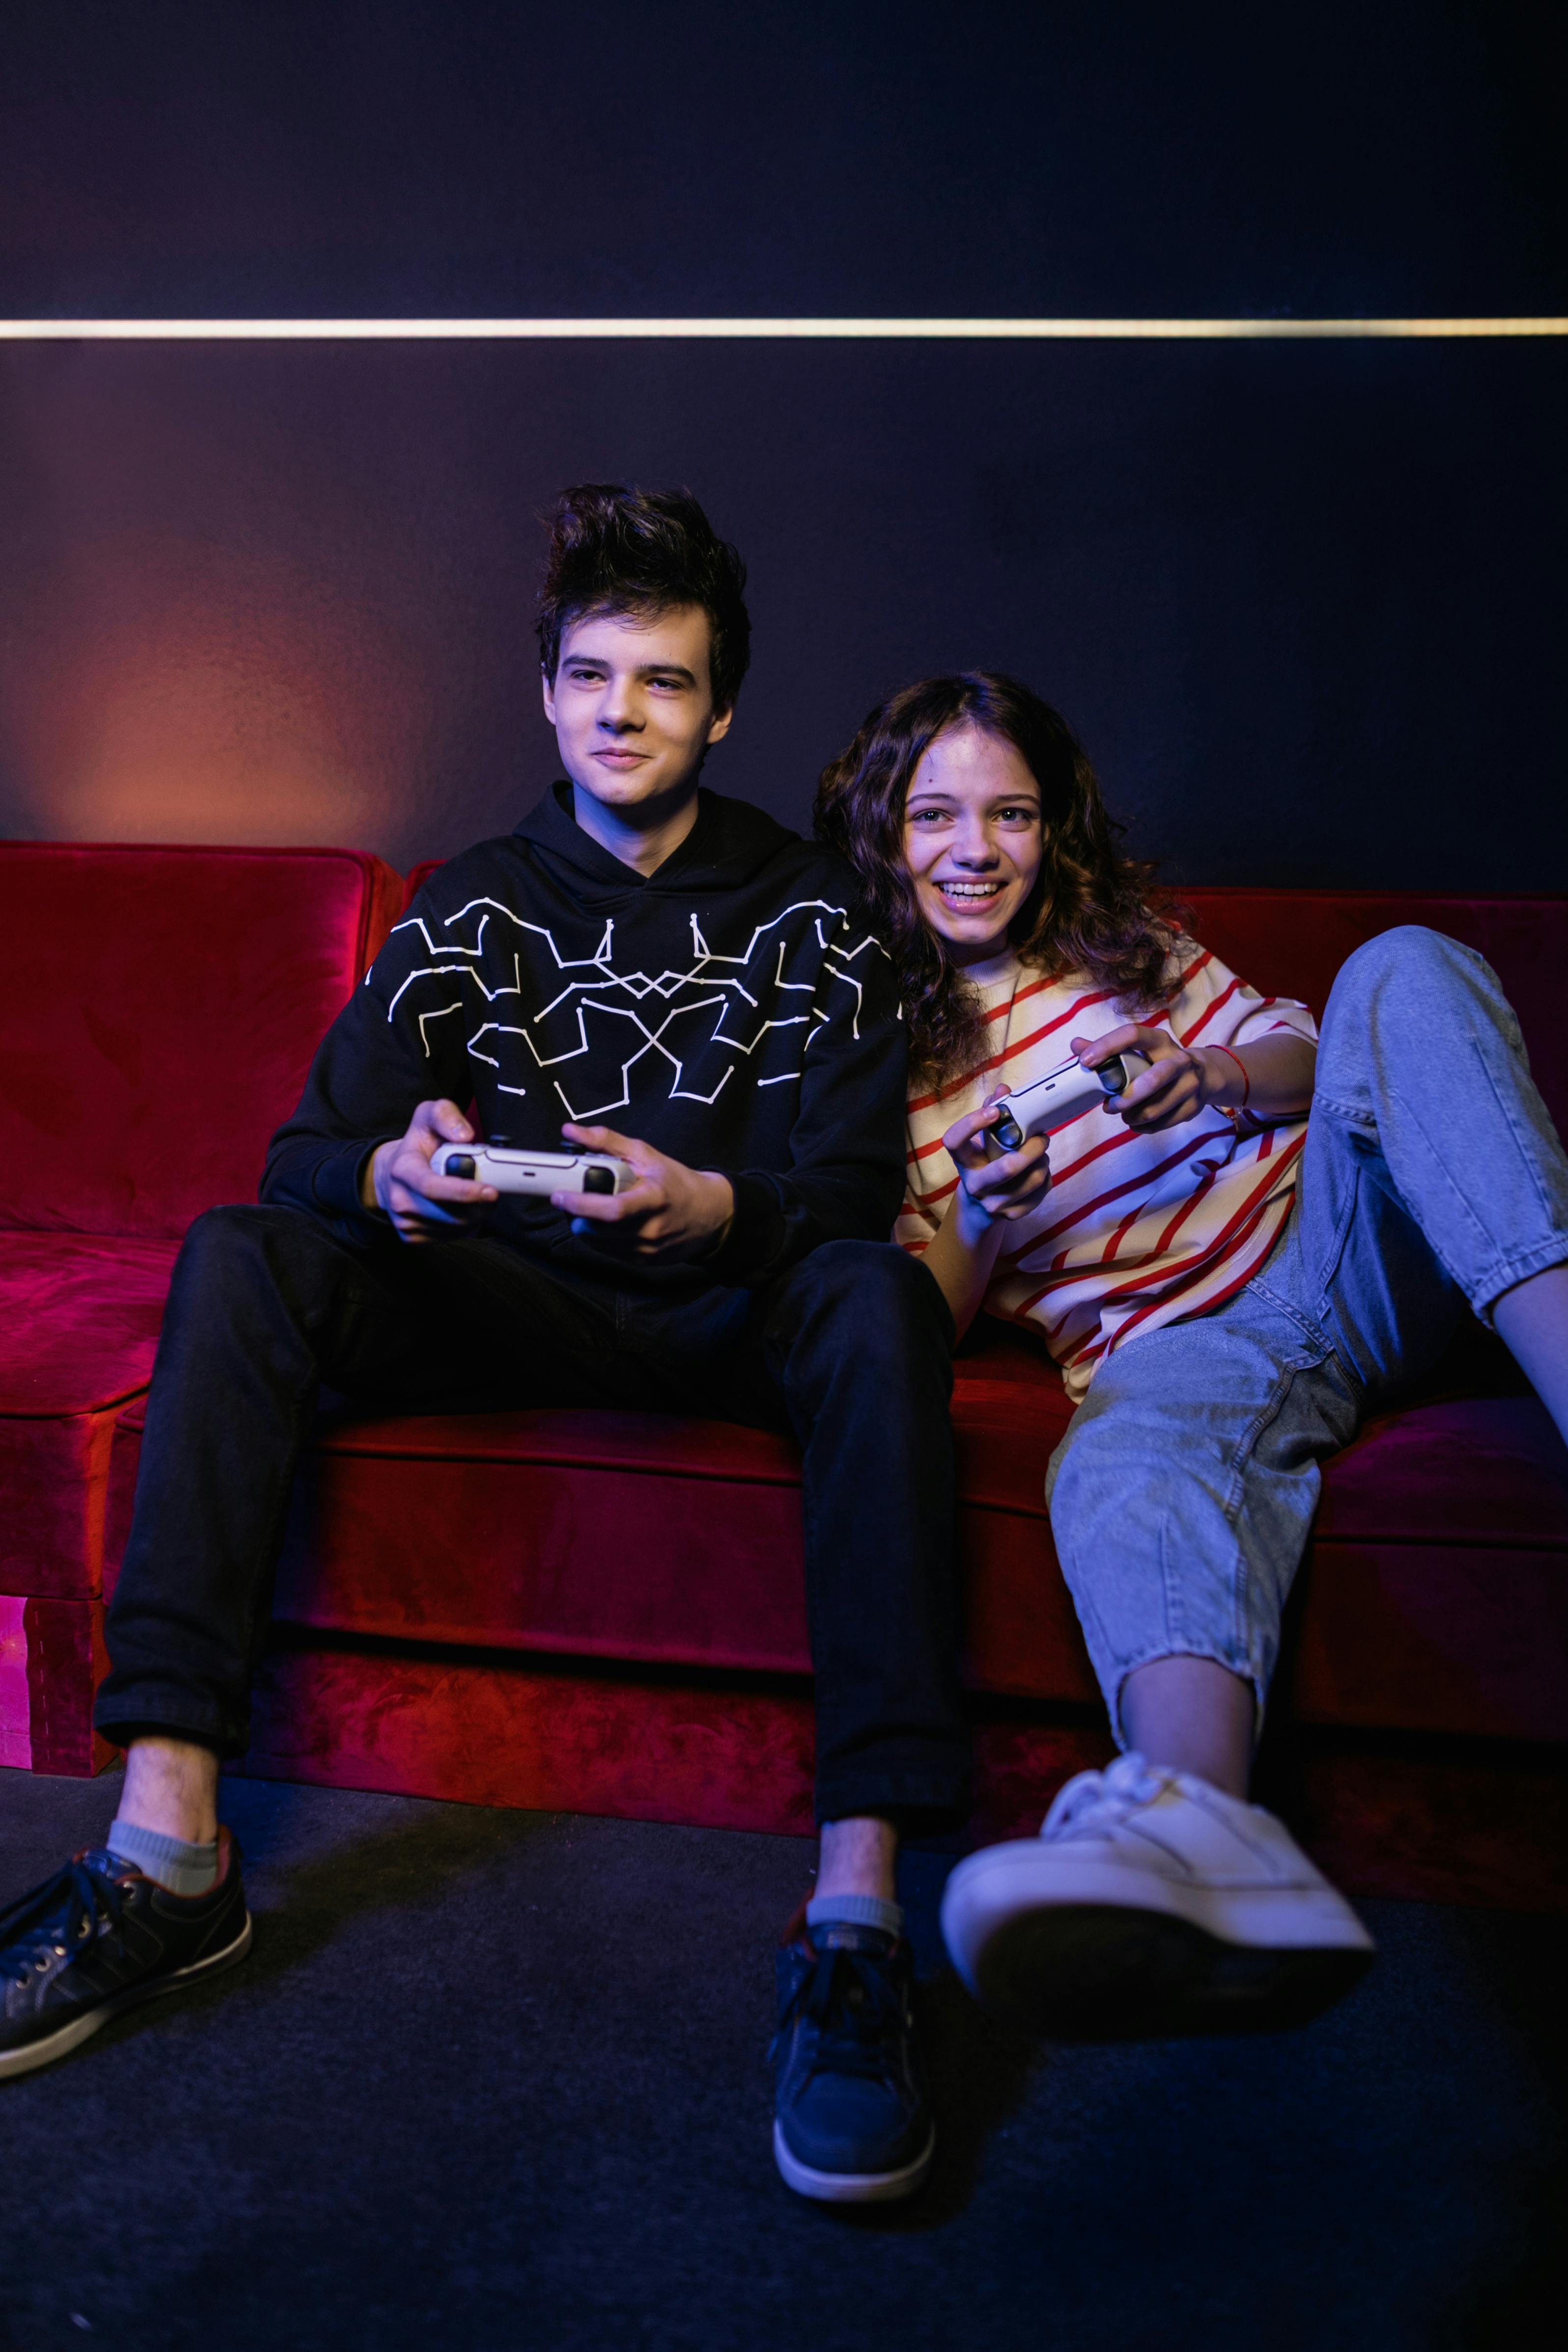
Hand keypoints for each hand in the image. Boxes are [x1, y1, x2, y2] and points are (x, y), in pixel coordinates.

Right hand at [363, 1099, 498, 1244]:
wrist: (391, 1173)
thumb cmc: (417, 1145)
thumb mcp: (428, 1115)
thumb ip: (445, 1115)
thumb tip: (464, 1135)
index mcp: (403, 1169)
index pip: (432, 1187)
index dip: (464, 1192)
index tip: (491, 1191)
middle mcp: (399, 1199)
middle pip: (450, 1212)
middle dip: (479, 1205)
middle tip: (492, 1190)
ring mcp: (405, 1221)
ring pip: (454, 1228)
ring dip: (476, 1214)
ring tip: (477, 1196)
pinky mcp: (412, 1237)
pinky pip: (450, 1237)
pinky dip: (465, 1225)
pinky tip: (464, 1208)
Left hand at [556, 1123, 734, 1258]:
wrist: (710, 1214)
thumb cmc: (676, 1182)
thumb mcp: (646, 1154)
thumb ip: (607, 1141)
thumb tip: (571, 1132)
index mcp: (653, 1199)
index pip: (611, 1210)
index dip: (581, 1205)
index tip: (559, 1195)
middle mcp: (651, 1229)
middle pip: (598, 1231)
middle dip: (575, 1216)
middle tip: (568, 1201)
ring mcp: (647, 1249)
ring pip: (598, 1244)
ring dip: (584, 1227)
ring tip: (587, 1209)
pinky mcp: (644, 1262)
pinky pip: (609, 1252)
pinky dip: (599, 1238)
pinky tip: (605, 1223)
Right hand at [942, 1090, 1050, 1227]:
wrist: (980, 1209)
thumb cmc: (984, 1163)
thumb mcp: (981, 1141)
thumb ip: (991, 1111)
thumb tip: (1004, 1089)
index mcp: (963, 1161)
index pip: (954, 1140)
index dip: (973, 1123)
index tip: (995, 1111)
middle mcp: (974, 1185)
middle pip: (1008, 1168)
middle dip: (1033, 1148)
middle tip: (1042, 1137)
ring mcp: (994, 1204)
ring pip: (1032, 1180)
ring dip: (1043, 1161)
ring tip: (1041, 1153)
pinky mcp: (1012, 1215)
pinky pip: (1041, 1192)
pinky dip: (1047, 1177)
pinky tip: (1039, 1171)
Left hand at [1073, 1024, 1219, 1132]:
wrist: (1203, 1075)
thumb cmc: (1159, 1062)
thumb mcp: (1139, 1051)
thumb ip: (1108, 1049)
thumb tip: (1075, 1045)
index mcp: (1159, 1040)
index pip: (1132, 1034)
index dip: (1107, 1046)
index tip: (1085, 1062)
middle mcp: (1179, 1059)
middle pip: (1153, 1080)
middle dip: (1126, 1098)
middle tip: (1109, 1106)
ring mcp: (1190, 1084)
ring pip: (1156, 1108)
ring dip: (1132, 1117)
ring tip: (1123, 1115)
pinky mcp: (1194, 1106)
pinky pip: (1163, 1123)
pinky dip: (1144, 1127)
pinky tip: (1137, 1122)